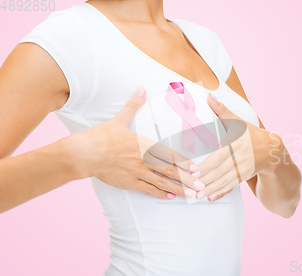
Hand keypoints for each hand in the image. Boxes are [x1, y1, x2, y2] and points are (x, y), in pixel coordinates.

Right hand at [69, 87, 202, 198]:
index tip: (196, 167)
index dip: (183, 161)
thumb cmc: (101, 136)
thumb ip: (133, 105)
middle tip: (201, 184)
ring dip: (178, 189)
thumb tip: (141, 89)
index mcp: (144, 144)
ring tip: (191, 195)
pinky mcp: (128, 183)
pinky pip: (147, 190)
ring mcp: (136, 173)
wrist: (83, 154)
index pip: (168, 154)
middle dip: (187, 179)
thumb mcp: (119, 119)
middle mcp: (143, 160)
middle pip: (169, 171)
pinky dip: (160, 194)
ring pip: (161, 183)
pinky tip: (170, 197)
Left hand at [194, 93, 282, 200]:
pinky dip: (220, 192)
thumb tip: (209, 96)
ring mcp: (242, 169)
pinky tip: (210, 198)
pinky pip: (230, 186)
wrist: (272, 149)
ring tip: (195, 196)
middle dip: (204, 180)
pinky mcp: (243, 177)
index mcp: (236, 144)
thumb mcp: (238, 121)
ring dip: (209, 189)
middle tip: (190, 186)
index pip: (219, 156)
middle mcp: (239, 158)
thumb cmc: (250, 133)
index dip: (206, 165)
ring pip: (224, 181)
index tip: (193, 171)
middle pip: (219, 171)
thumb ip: (222, 111)